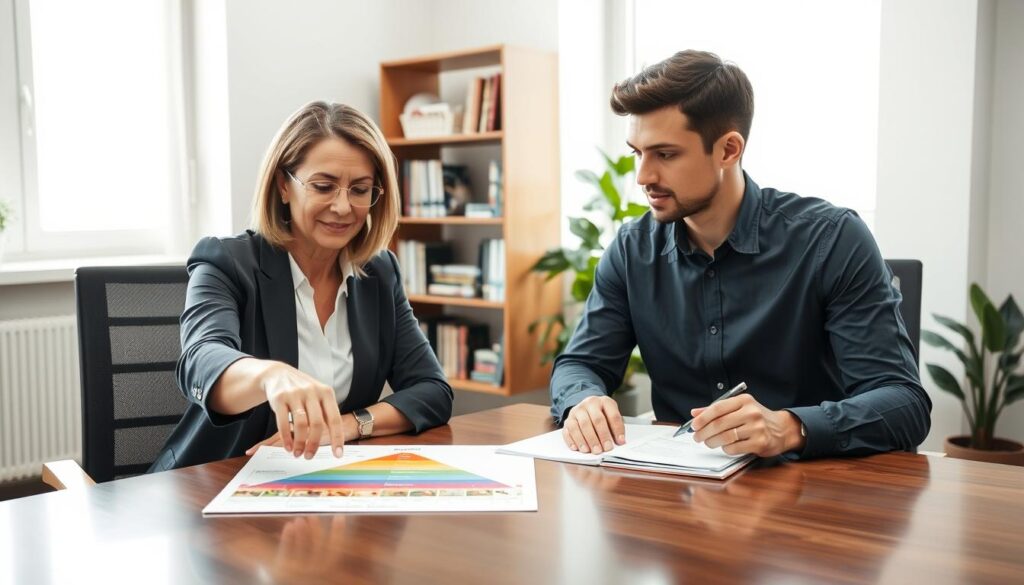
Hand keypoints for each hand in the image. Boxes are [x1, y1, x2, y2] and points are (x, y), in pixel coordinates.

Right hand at [261, 362, 345, 458]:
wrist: (278, 373)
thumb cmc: (302, 390)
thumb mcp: (318, 395)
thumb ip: (325, 413)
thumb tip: (334, 440)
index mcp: (326, 393)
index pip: (335, 419)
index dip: (337, 438)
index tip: (338, 454)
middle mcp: (312, 392)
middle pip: (317, 424)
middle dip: (314, 444)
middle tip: (309, 456)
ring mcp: (295, 394)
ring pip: (300, 425)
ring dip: (299, 443)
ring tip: (298, 453)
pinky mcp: (279, 398)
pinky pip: (284, 422)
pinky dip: (286, 438)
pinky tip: (288, 446)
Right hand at [562, 396, 625, 453]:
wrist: (586, 407)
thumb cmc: (602, 414)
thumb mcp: (611, 416)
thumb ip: (616, 427)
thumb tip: (619, 441)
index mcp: (604, 401)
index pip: (613, 415)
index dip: (617, 430)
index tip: (620, 441)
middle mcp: (590, 403)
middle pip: (597, 420)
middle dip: (602, 436)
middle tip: (606, 448)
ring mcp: (577, 411)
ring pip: (581, 426)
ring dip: (587, 440)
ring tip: (592, 451)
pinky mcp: (567, 420)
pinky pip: (568, 431)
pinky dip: (572, 441)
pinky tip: (577, 448)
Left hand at [690, 393, 804, 456]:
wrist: (782, 429)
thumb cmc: (756, 418)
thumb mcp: (739, 408)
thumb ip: (717, 410)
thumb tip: (694, 414)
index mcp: (744, 401)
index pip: (717, 408)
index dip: (702, 418)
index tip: (694, 425)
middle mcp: (751, 412)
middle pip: (719, 424)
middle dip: (704, 432)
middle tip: (697, 437)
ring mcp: (757, 428)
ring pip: (725, 437)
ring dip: (712, 442)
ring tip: (708, 443)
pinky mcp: (760, 443)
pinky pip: (735, 448)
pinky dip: (726, 449)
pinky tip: (725, 447)